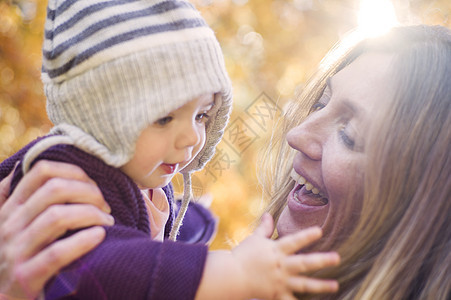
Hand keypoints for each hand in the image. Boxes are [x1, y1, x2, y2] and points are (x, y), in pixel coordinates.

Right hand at [0, 161, 113, 298]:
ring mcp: (15, 252)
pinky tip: (100, 236)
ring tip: (107, 221)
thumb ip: (20, 199)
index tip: (93, 184)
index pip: (41, 171)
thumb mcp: (14, 225)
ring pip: (57, 217)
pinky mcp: (25, 278)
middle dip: (88, 192)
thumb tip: (30, 168)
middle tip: (105, 205)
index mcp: (9, 209)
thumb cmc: (20, 257)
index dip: (74, 171)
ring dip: (91, 214)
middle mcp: (9, 226)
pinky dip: (83, 241)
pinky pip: (56, 253)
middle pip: (54, 189)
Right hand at [233, 213, 338, 299]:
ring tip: (335, 285)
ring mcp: (280, 281)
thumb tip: (268, 214)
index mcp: (276, 251)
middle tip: (337, 258)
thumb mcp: (255, 239)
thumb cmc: (243, 255)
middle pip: (304, 263)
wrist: (231, 276)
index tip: (320, 231)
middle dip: (321, 261)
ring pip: (303, 284)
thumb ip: (265, 228)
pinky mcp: (276, 294)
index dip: (306, 236)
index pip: (294, 241)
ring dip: (320, 285)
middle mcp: (281, 266)